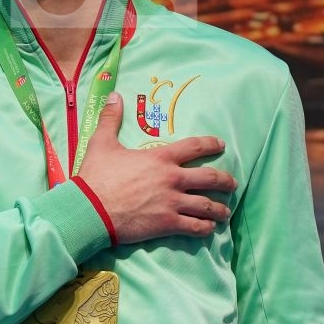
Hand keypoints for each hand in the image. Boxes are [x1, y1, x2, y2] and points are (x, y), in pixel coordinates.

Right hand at [76, 93, 238, 244]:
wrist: (90, 209)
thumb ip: (111, 119)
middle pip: (210, 178)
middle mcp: (172, 179)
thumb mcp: (102, 143)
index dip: (211, 144)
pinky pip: (195, 227)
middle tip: (233, 184)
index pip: (194, 146)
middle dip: (225, 181)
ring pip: (207, 205)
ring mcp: (172, 202)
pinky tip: (210, 229)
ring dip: (220, 209)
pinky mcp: (167, 224)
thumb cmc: (96, 176)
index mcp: (160, 158)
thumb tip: (114, 95)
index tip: (221, 145)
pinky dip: (205, 228)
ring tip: (226, 213)